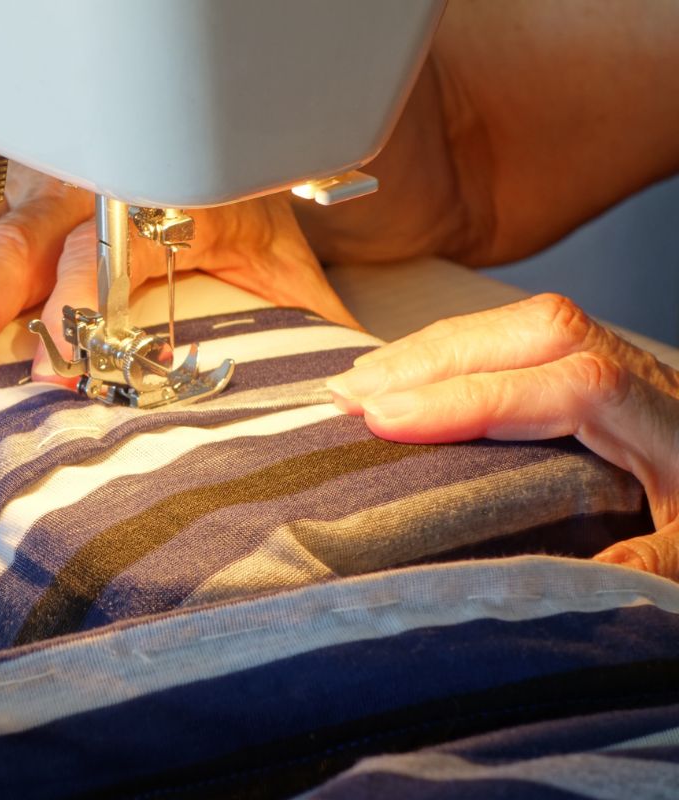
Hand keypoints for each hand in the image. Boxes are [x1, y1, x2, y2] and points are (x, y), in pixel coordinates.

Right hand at [0, 151, 358, 388]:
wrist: (220, 129)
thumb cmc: (236, 202)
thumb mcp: (281, 261)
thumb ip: (301, 323)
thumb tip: (343, 387)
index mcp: (148, 205)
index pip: (106, 263)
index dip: (79, 317)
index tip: (50, 376)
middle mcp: (77, 187)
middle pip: (12, 252)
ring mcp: (26, 180)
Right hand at [325, 293, 678, 579]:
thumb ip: (648, 567)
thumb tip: (572, 586)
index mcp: (664, 422)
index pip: (568, 387)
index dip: (474, 400)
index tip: (389, 421)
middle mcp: (635, 372)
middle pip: (532, 333)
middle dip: (431, 361)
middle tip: (348, 396)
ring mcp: (610, 354)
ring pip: (514, 322)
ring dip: (428, 349)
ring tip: (354, 382)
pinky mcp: (585, 354)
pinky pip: (509, 330)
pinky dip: (447, 347)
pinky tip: (399, 370)